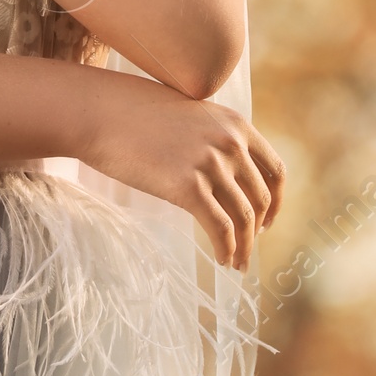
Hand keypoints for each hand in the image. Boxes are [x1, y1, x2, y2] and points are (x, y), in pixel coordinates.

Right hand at [76, 80, 283, 270]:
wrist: (99, 113)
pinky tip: (222, 260)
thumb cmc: (134, 113)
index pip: (275, 170)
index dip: (276, 202)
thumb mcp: (189, 115)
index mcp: (236, 124)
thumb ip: (215, 138)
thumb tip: (227, 175)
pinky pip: (220, 229)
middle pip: (260, 199)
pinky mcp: (188, 187)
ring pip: (243, 219)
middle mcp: (230, 143)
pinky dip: (226, 249)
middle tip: (249, 246)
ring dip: (244, 246)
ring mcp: (210, 165)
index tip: (267, 221)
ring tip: (238, 262)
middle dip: (257, 229)